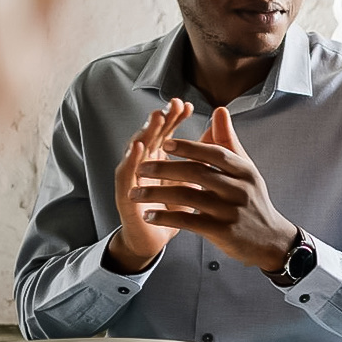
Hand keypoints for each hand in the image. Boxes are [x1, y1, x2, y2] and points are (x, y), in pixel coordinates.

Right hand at [105, 98, 192, 272]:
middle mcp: (144, 165)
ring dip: (145, 132)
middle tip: (172, 103)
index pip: (166, 134)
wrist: (155, 238)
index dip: (175, 119)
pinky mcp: (125, 194)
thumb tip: (216, 134)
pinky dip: (130, 159)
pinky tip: (137, 147)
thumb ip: (200, 157)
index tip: (187, 104)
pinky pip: (126, 174)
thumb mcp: (190, 182)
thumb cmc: (172, 208)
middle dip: (161, 119)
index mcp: (160, 160)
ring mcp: (133, 178)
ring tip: (156, 117)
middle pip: (152, 136)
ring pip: (136, 150)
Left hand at [133, 106, 297, 270]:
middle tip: (140, 167)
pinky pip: (189, 221)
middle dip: (165, 168)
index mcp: (245, 171)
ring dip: (157, 194)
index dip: (189, 147)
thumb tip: (219, 110)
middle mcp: (239, 189)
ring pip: (189, 197)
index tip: (165, 142)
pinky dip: (166, 217)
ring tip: (135, 192)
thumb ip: (228, 141)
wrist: (270, 239)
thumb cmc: (252, 200)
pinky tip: (149, 215)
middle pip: (198, 173)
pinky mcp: (222, 232)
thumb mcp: (246, 169)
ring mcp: (231, 211)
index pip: (215, 153)